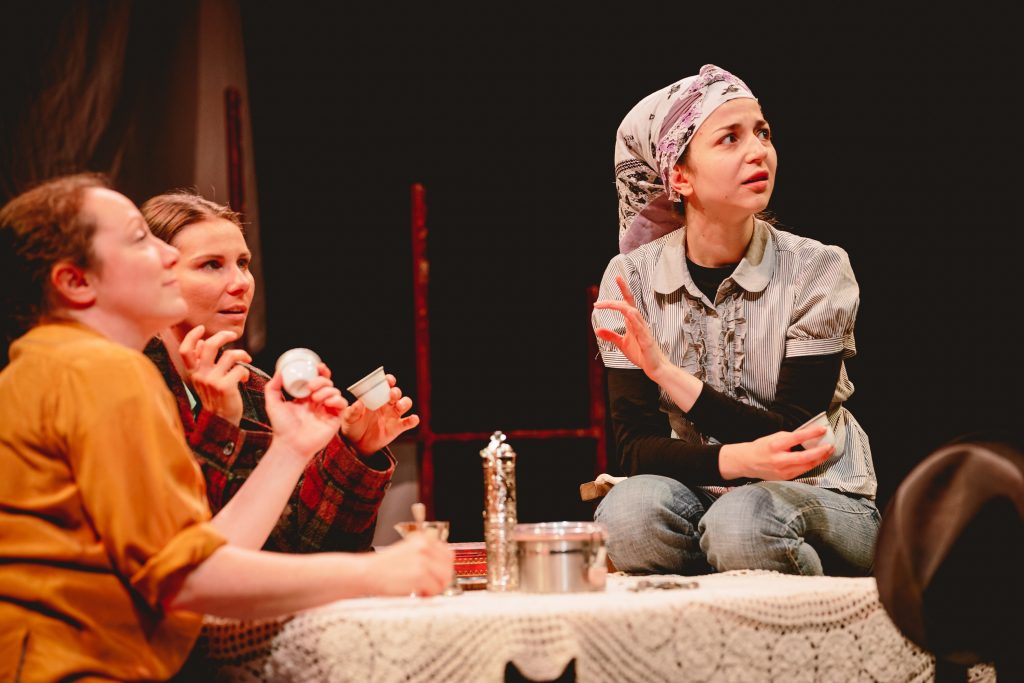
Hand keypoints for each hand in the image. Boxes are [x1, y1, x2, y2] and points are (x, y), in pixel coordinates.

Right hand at [178, 325, 250, 424]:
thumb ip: (201, 361)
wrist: (221, 421)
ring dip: (242, 354)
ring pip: (230, 355)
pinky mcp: (225, 386)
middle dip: (224, 336)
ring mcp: (212, 381)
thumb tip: (202, 342)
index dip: (192, 336)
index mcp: (193, 372)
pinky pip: (240, 368)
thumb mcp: (204, 379)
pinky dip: (246, 371)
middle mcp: (200, 375)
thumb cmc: (215, 398)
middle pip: (210, 345)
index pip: (185, 350)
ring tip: (247, 359)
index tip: (201, 328)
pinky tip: (245, 379)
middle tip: (233, 336)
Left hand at [264, 363, 347, 462]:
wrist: (290, 444)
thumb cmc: (282, 428)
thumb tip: (279, 372)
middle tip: (312, 386)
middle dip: (322, 380)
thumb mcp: (273, 403)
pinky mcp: (335, 419)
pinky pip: (342, 404)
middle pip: (328, 384)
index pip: (316, 381)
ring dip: (327, 391)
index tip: (317, 366)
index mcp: (306, 399)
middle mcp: (318, 404)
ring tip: (316, 398)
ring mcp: (327, 411)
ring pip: (335, 392)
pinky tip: (327, 403)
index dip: (320, 372)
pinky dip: (337, 400)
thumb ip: (272, 387)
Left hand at [340, 374, 419, 454]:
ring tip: (399, 406)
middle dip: (396, 392)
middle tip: (391, 394)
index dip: (389, 380)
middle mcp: (387, 404)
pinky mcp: (398, 427)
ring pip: (406, 403)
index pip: (385, 385)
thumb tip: (359, 403)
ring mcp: (393, 415)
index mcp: (375, 397)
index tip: (389, 380)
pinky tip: (413, 419)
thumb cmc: (353, 426)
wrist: (357, 444)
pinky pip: (408, 422)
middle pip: (397, 393)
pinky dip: (413, 420)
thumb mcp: (349, 418)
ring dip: (405, 402)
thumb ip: (353, 411)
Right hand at [365, 533, 453, 596]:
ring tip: (422, 590)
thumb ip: (427, 554)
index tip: (435, 576)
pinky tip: (416, 592)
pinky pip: (435, 590)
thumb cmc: (385, 566)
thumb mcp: (408, 551)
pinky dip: (427, 595)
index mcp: (423, 539)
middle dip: (441, 581)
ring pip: (445, 579)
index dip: (443, 569)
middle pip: (448, 568)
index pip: (448, 554)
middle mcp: (425, 546)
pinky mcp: (420, 575)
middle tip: (429, 587)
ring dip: (435, 588)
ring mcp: (423, 560)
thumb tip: (448, 563)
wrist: (366, 573)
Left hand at [593, 275, 670, 377]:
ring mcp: (644, 330)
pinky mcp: (647, 340)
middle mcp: (639, 323)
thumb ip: (610, 336)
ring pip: (634, 313)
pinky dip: (634, 320)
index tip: (617, 278)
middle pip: (629, 304)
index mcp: (633, 322)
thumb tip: (597, 329)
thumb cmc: (641, 354)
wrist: (655, 367)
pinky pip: (641, 328)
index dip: (623, 290)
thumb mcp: (622, 344)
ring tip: (610, 303)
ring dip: (622, 306)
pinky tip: (629, 314)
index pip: (627, 303)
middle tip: (606, 291)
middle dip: (619, 295)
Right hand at [719, 427, 834, 480]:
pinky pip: (802, 471)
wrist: (748, 462)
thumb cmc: (761, 448)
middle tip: (830, 445)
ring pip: (806, 466)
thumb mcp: (773, 437)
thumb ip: (789, 438)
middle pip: (805, 457)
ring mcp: (782, 471)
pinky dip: (811, 464)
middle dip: (820, 452)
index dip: (811, 433)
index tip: (822, 429)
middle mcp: (779, 460)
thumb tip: (807, 436)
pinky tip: (817, 459)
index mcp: (775, 446)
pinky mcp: (785, 478)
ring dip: (820, 459)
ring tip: (828, 452)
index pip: (796, 438)